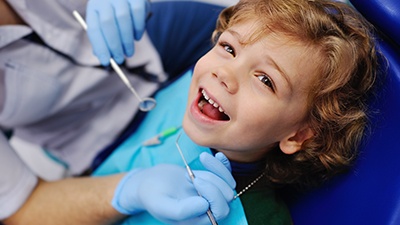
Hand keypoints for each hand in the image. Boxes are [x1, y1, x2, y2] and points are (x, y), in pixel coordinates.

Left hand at [86, 0, 149, 65]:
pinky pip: (138, 13)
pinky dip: (138, 29)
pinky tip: (137, 38)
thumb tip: (104, 57)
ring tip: (129, 53)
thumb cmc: (116, 13)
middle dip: (114, 45)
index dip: (100, 46)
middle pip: (107, 24)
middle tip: (119, 60)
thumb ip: (103, 38)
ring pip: (123, 19)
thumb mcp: (106, 23)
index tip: (105, 62)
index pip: (94, 28)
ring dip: (126, 41)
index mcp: (94, 7)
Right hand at [112, 152, 235, 224]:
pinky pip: (226, 174)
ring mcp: (211, 196)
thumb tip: (205, 206)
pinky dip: (223, 163)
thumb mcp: (161, 205)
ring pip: (227, 183)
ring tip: (189, 171)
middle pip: (227, 196)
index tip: (195, 180)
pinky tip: (217, 155)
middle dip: (211, 181)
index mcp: (199, 221)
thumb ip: (181, 211)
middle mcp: (208, 211)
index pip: (221, 211)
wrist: (149, 183)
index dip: (213, 194)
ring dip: (212, 172)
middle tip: (188, 176)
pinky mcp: (212, 182)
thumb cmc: (152, 196)